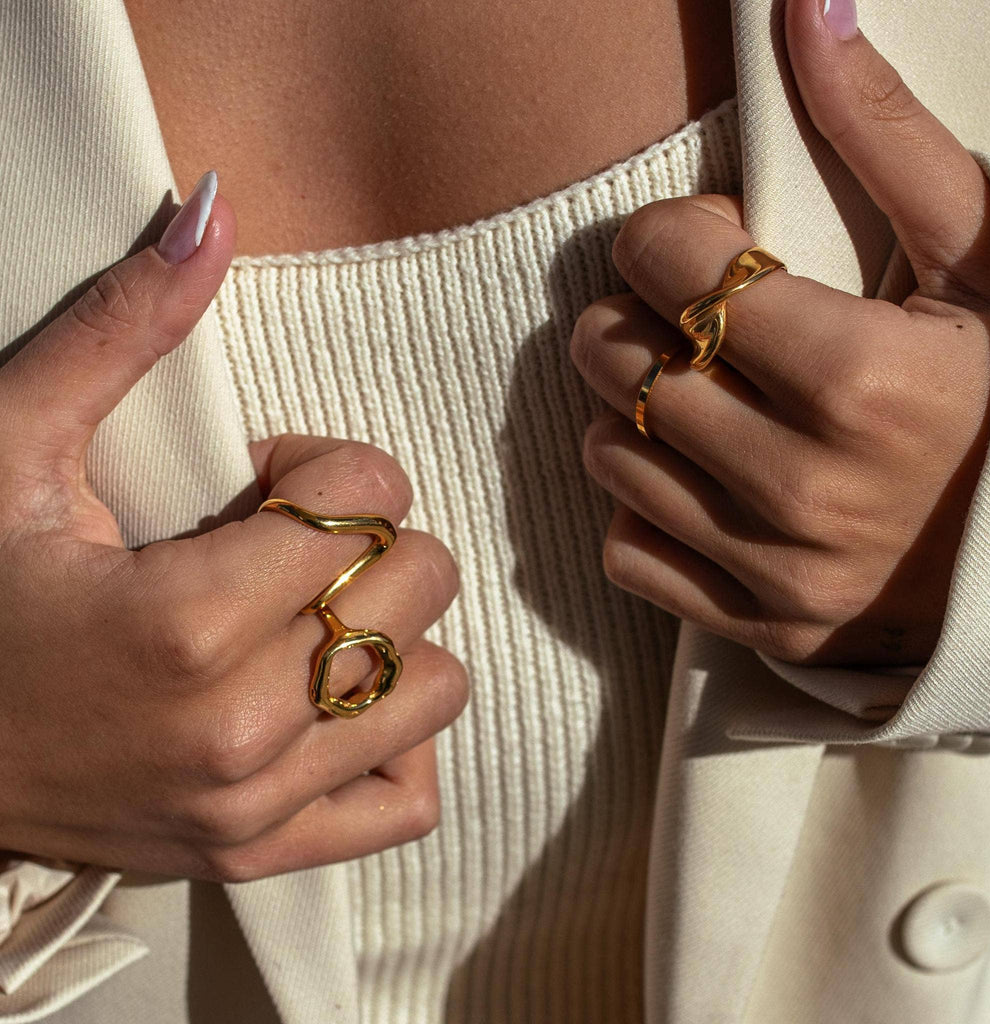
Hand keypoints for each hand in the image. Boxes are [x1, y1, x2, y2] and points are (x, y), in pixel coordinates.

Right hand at [0, 175, 466, 881]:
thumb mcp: (11, 449)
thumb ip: (122, 330)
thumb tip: (213, 206)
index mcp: (184, 624)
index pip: (371, 498)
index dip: (330, 463)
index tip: (266, 479)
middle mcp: (237, 730)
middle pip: (421, 583)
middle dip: (369, 537)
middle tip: (285, 540)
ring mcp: (255, 805)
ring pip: (436, 685)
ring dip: (391, 629)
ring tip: (309, 615)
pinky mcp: (257, 851)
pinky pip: (406, 801)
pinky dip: (396, 740)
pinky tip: (333, 700)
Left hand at [570, 0, 989, 667]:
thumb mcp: (980, 259)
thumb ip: (886, 138)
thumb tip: (807, 10)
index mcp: (863, 379)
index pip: (674, 267)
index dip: (663, 236)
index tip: (696, 243)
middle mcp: (807, 486)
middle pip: (621, 364)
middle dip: (631, 320)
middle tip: (681, 316)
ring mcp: (778, 569)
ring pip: (610, 456)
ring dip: (628, 413)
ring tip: (693, 397)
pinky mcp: (759, 622)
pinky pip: (628, 552)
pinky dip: (641, 509)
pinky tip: (695, 481)